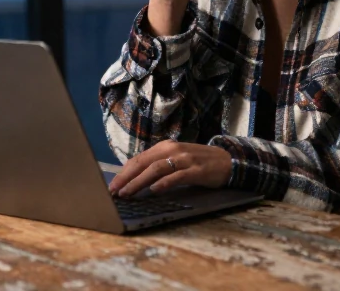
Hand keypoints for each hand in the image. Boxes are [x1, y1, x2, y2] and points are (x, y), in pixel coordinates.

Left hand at [108, 140, 231, 197]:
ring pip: (156, 169)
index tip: (112, 185)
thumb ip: (158, 165)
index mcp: (165, 147)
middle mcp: (172, 150)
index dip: (124, 172)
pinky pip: (177, 176)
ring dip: (139, 182)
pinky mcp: (196, 170)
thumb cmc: (198, 162)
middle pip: (144, 163)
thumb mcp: (176, 159)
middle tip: (113, 191)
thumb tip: (134, 178)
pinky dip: (164, 183)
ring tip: (127, 193)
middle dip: (126, 178)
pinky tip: (154, 190)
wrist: (227, 161)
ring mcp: (185, 159)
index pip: (139, 159)